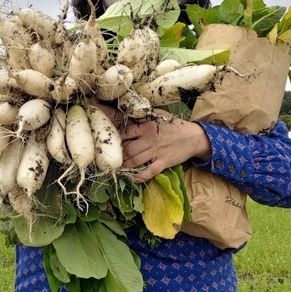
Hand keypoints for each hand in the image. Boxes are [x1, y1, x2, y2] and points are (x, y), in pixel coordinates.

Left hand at [96, 104, 211, 182]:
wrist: (193, 136)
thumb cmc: (172, 125)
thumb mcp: (157, 115)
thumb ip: (141, 117)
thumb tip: (123, 112)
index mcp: (144, 126)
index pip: (123, 130)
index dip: (111, 134)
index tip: (98, 135)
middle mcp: (148, 138)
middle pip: (126, 147)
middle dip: (114, 153)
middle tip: (103, 158)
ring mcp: (155, 151)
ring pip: (134, 160)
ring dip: (123, 165)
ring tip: (114, 168)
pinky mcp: (163, 162)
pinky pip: (150, 170)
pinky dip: (140, 176)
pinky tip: (133, 179)